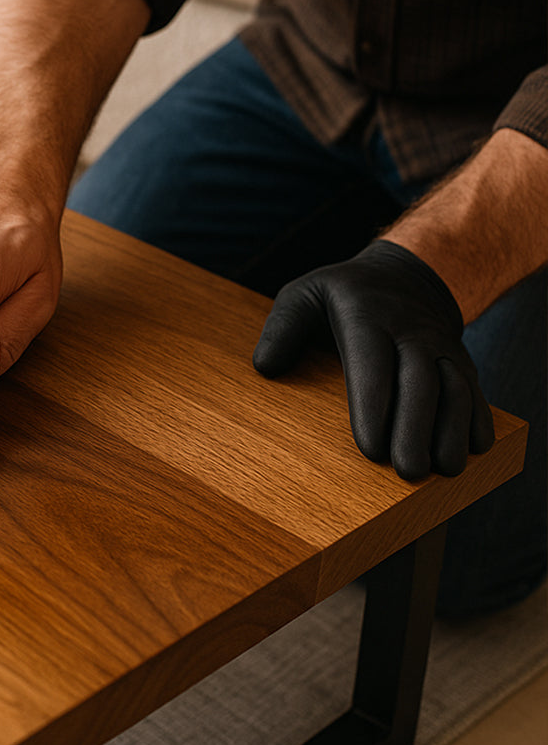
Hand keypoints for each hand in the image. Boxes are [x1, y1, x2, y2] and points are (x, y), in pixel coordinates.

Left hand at [252, 240, 493, 479]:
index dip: (374, 407)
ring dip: (452, 430)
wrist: (409, 273)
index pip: (372, 364)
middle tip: (409, 471)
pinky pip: (476, 390)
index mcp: (367, 317)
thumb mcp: (304, 294)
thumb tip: (266, 366)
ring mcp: (440, 348)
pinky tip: (475, 451)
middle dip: (416, 428)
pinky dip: (479, 420)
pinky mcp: (461, 361)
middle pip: (419, 382)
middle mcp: (410, 333)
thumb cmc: (344, 293)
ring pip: (455, 388)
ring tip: (444, 470)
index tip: (371, 449)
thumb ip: (281, 327)